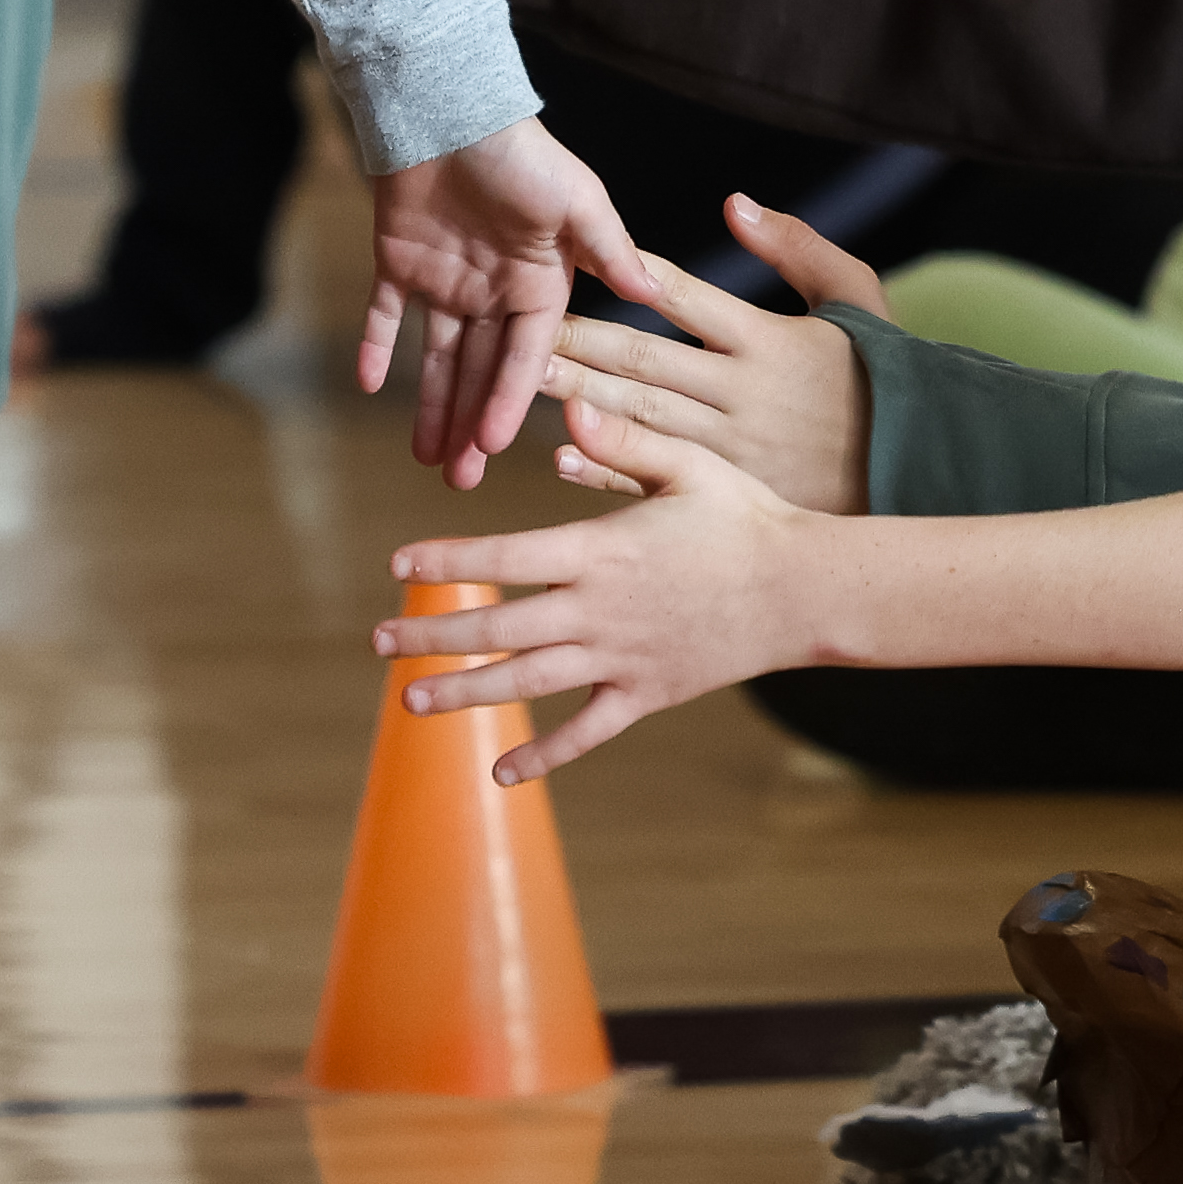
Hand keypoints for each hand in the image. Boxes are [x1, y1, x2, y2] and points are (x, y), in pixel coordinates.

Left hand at [365, 115, 640, 477]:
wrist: (448, 105)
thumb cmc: (520, 151)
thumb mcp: (575, 199)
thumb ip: (606, 248)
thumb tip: (650, 291)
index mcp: (539, 283)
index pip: (525, 357)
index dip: (509, 401)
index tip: (495, 445)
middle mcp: (494, 291)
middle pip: (483, 371)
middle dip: (471, 425)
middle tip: (460, 481)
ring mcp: (446, 280)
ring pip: (438, 358)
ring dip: (431, 406)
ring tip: (426, 460)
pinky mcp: (399, 262)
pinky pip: (384, 315)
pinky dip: (377, 347)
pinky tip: (371, 387)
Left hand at [373, 424, 816, 773]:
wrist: (804, 591)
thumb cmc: (746, 518)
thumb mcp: (687, 466)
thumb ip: (622, 441)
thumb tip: (566, 409)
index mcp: (602, 550)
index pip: (506, 556)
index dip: (449, 562)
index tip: (399, 567)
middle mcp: (600, 610)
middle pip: (501, 625)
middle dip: (434, 636)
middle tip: (378, 644)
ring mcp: (622, 658)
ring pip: (530, 680)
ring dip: (467, 691)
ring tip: (412, 701)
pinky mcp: (648, 693)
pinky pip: (588, 731)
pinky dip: (546, 754)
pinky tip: (503, 774)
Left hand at [536, 208, 879, 512]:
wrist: (925, 466)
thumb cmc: (884, 373)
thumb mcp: (856, 296)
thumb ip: (797, 246)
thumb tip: (734, 204)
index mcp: (770, 341)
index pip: (687, 299)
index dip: (632, 277)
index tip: (578, 260)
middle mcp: (744, 395)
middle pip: (647, 363)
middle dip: (581, 343)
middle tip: (524, 326)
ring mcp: (733, 448)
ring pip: (642, 418)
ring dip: (580, 399)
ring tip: (524, 378)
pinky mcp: (729, 491)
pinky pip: (660, 479)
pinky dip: (610, 468)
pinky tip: (563, 457)